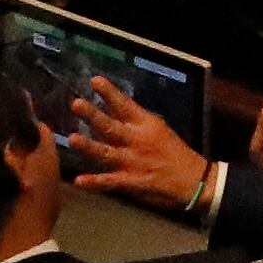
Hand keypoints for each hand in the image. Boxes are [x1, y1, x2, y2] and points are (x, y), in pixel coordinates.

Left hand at [67, 83, 215, 211]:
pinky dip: (94, 181)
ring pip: (106, 152)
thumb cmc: (174, 152)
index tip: (95, 81)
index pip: (125, 105)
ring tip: (71, 138)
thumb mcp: (158, 130)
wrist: (191, 179)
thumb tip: (112, 113)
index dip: (110, 92)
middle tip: (76, 104)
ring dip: (89, 146)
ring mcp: (133, 161)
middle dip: (93, 115)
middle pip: (111, 126)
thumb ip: (136, 124)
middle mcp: (137, 140)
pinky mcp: (131, 181)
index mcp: (146, 124)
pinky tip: (79, 180)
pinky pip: (109, 181)